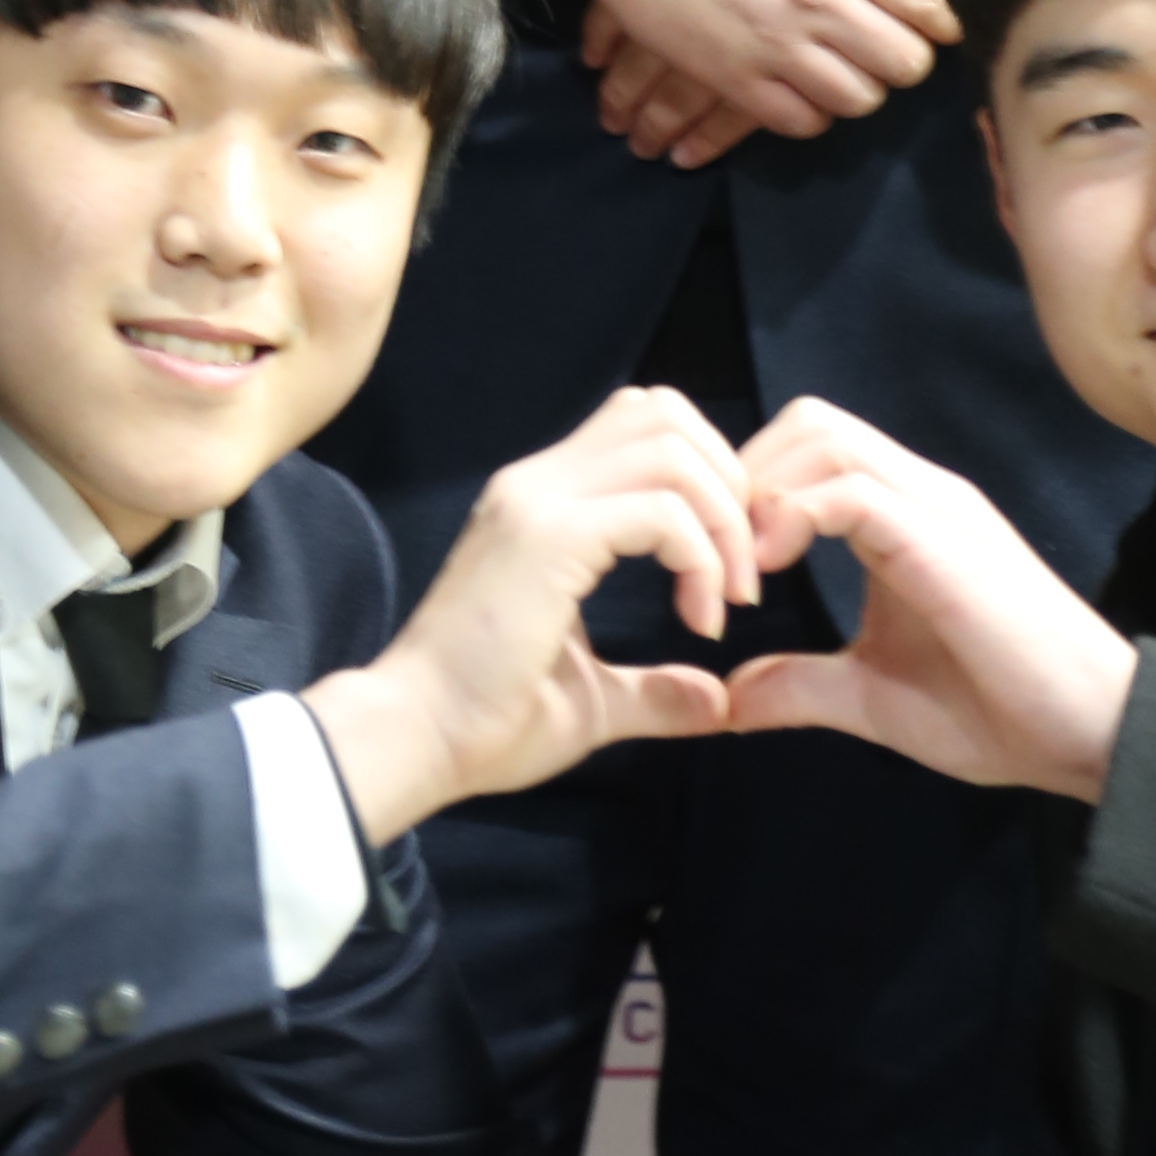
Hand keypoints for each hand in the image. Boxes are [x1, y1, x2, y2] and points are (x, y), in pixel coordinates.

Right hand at [308, 385, 758, 837]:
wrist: (415, 742)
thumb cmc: (487, 723)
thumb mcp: (593, 701)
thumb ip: (656, 689)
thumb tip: (718, 700)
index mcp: (543, 502)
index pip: (644, 426)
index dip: (708, 479)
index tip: (727, 570)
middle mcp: (538, 483)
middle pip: (665, 414)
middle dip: (728, 484)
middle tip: (740, 574)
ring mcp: (538, 502)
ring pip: (670, 448)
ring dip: (722, 518)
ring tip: (725, 597)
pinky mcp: (547, 539)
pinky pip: (658, 511)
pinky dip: (700, 556)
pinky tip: (699, 619)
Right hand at [580, 0, 947, 168]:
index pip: (930, 4)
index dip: (943, 12)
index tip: (932, 7)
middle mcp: (812, 1)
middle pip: (904, 63)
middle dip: (909, 53)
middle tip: (890, 34)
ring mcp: (769, 45)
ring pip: (857, 100)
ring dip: (862, 84)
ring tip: (847, 58)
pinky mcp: (727, 75)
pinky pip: (798, 122)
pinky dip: (812, 109)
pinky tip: (804, 80)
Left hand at [729, 399, 1137, 806]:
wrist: (1090, 733)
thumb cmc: (997, 712)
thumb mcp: (871, 698)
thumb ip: (800, 685)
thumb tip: (729, 697)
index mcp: (903, 516)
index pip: (809, 449)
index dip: (747, 495)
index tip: (716, 571)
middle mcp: (920, 493)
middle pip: (808, 422)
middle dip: (744, 478)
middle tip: (717, 560)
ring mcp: (935, 507)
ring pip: (823, 438)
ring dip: (760, 496)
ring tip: (740, 576)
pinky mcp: (942, 539)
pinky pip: (850, 489)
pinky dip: (791, 519)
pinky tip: (768, 576)